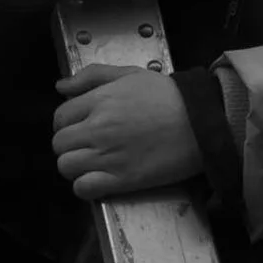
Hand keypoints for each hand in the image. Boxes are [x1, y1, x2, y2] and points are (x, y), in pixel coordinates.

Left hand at [53, 61, 203, 200]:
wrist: (202, 121)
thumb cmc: (170, 96)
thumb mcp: (130, 74)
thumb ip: (92, 76)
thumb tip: (60, 87)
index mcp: (100, 101)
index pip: (60, 117)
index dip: (66, 124)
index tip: (80, 128)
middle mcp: (99, 128)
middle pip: (59, 144)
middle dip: (69, 146)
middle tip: (87, 147)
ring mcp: (109, 156)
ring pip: (66, 167)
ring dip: (75, 167)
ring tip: (92, 164)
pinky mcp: (123, 179)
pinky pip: (83, 188)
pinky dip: (85, 186)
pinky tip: (98, 180)